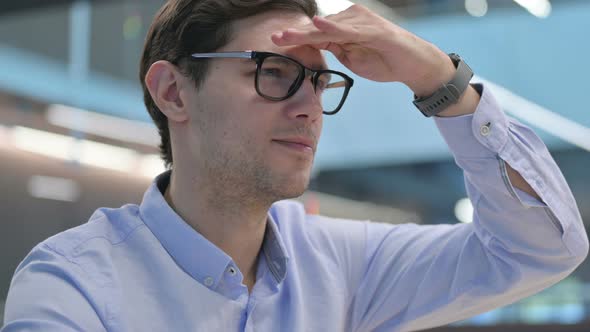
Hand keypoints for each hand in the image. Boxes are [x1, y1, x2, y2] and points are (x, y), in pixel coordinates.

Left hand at [271, 4, 455, 96]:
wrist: (413, 65)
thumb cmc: (384, 60)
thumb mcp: (351, 58)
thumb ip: (335, 49)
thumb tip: (315, 48)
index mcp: (344, 27)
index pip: (316, 33)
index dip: (296, 37)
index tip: (276, 40)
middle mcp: (352, 19)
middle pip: (319, 28)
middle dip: (296, 33)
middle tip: (274, 36)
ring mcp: (363, 22)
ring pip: (330, 27)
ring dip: (308, 32)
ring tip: (288, 34)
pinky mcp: (375, 29)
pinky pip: (350, 29)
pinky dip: (333, 28)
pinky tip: (318, 25)